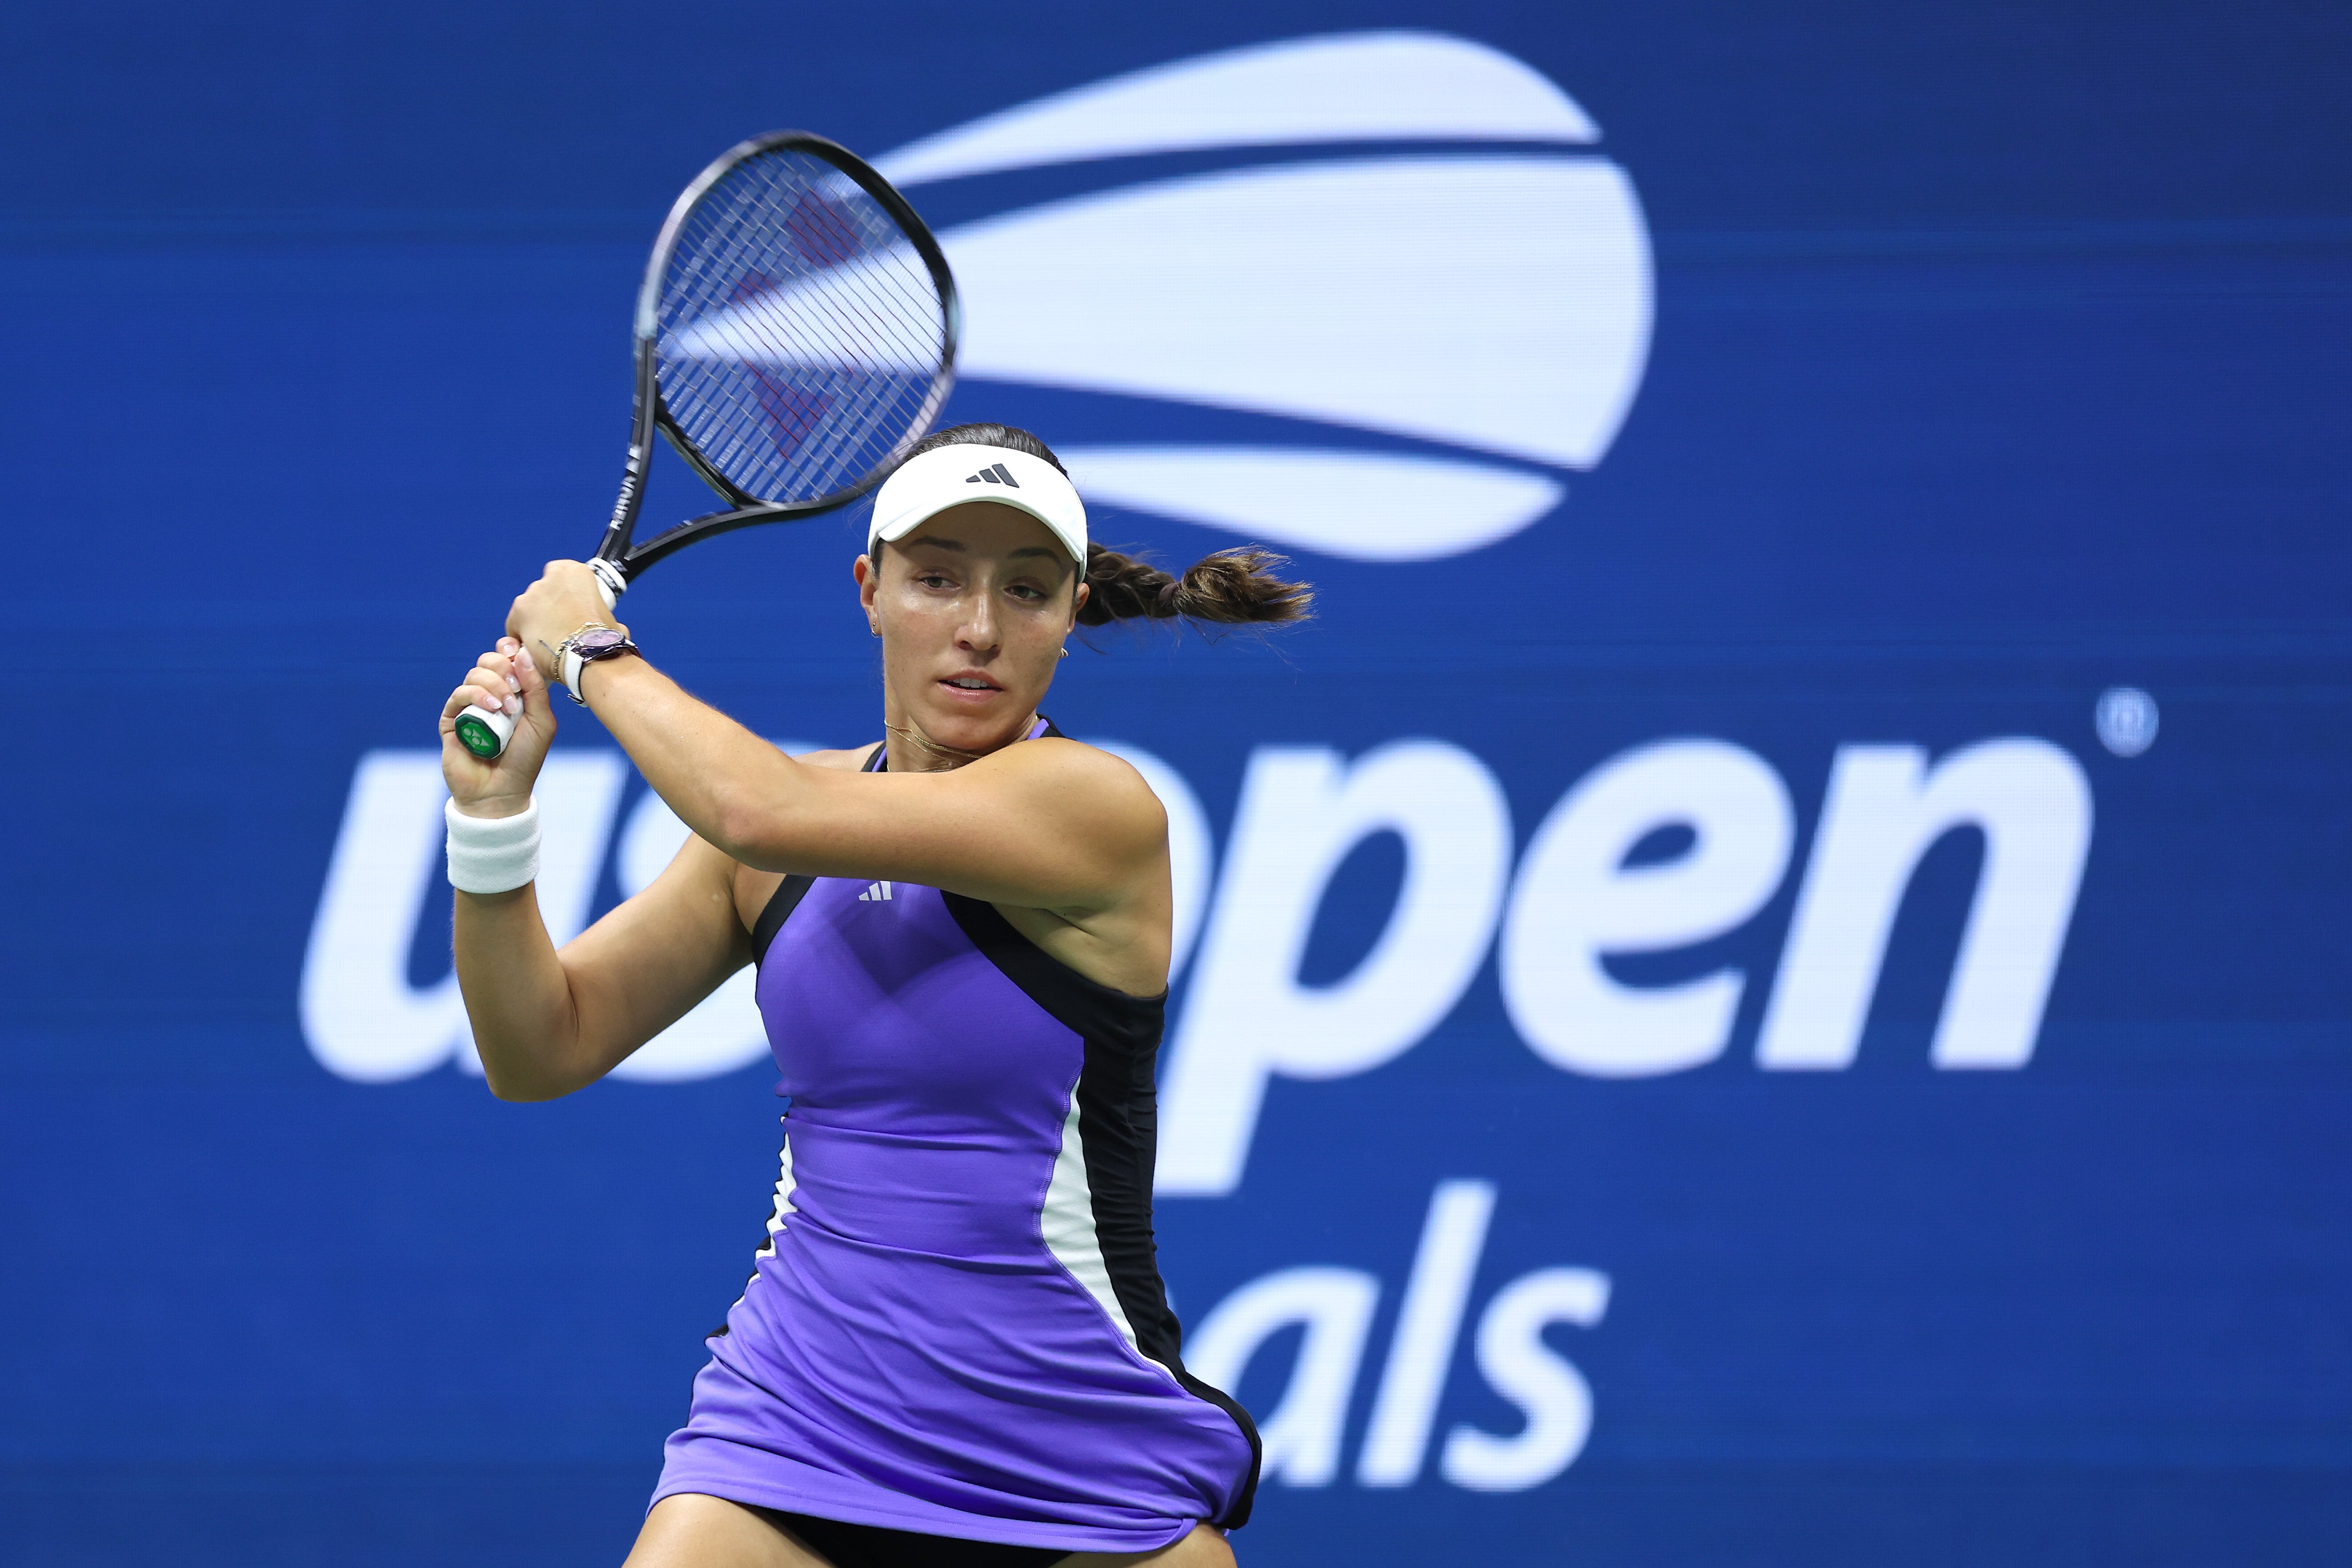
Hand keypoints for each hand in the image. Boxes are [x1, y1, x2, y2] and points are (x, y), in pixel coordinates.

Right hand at [440, 637, 554, 815]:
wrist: (502, 791)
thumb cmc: (525, 758)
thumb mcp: (541, 721)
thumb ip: (535, 687)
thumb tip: (523, 653)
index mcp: (513, 692)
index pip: (507, 658)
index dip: (510, 651)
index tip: (518, 654)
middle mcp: (490, 695)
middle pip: (489, 660)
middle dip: (503, 667)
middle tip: (515, 688)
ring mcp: (470, 706)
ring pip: (474, 674)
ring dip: (494, 685)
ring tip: (506, 708)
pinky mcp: (452, 719)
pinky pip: (459, 694)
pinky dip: (476, 695)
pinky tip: (492, 708)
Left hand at [505, 561, 626, 693]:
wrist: (587, 654)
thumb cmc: (602, 638)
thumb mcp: (611, 621)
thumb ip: (603, 616)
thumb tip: (612, 628)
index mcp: (576, 572)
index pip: (561, 573)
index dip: (562, 593)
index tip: (567, 607)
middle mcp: (551, 577)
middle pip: (543, 590)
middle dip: (547, 607)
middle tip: (558, 627)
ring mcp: (532, 593)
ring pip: (528, 607)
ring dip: (534, 620)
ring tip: (546, 641)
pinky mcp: (518, 612)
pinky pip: (515, 624)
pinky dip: (522, 635)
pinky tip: (534, 648)